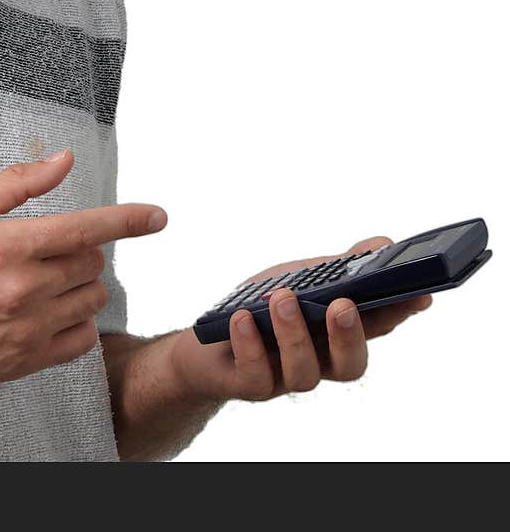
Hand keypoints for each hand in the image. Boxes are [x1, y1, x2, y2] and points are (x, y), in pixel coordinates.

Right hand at [0, 149, 166, 394]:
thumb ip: (17, 183)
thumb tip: (63, 161)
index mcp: (9, 246)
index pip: (86, 229)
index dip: (128, 220)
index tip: (157, 216)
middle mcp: (24, 289)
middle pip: (92, 263)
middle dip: (81, 249)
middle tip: (49, 248)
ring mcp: (28, 329)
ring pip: (91, 299)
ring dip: (81, 284)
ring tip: (46, 279)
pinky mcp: (27, 361)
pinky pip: (81, 339)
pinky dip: (76, 321)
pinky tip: (51, 310)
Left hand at [171, 236, 433, 404]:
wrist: (209, 341)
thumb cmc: (264, 306)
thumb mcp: (304, 278)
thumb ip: (342, 267)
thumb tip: (383, 243)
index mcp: (337, 332)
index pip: (378, 325)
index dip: (400, 312)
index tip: (418, 293)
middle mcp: (319, 359)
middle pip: (350, 365)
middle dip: (349, 337)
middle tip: (342, 305)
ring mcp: (286, 375)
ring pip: (304, 374)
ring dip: (294, 333)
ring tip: (281, 298)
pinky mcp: (250, 384)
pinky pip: (256, 376)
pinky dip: (251, 344)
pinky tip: (242, 319)